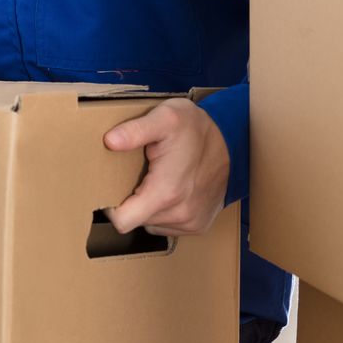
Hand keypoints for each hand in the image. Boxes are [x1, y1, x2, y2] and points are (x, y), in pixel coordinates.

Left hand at [103, 98, 228, 236]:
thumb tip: (110, 140)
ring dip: (147, 207)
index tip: (110, 188)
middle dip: (130, 201)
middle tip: (136, 175)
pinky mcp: (199, 225)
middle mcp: (180, 214)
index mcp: (166, 192)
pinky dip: (163, 211)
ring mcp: (191, 222)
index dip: (110, 207)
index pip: (122, 222)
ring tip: (155, 180)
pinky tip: (169, 189)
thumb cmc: (195, 128)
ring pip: (151, 224)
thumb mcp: (165, 117)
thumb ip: (135, 130)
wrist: (233, 140)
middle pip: (135, 221)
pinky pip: (167, 225)